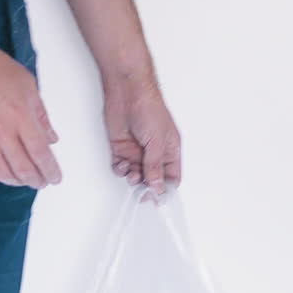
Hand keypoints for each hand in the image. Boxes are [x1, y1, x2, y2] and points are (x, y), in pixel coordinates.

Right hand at [0, 36, 61, 188]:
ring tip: (25, 181)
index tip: (56, 177)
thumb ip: (41, 115)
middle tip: (43, 182)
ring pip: (2, 172)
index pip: (40, 153)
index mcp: (21, 117)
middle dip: (36, 179)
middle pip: (23, 168)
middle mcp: (2, 132)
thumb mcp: (27, 85)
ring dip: (16, 181)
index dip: (50, 170)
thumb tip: (51, 137)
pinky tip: (1, 175)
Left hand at [103, 76, 181, 197]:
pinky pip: (121, 167)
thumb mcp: (157, 141)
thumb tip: (156, 187)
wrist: (127, 93)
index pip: (172, 177)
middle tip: (141, 192)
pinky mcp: (122, 148)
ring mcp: (137, 151)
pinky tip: (122, 164)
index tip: (157, 199)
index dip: (165, 190)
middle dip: (146, 187)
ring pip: (136, 175)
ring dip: (132, 179)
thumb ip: (155, 166)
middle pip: (152, 179)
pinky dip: (120, 170)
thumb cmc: (149, 109)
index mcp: (170, 150)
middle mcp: (154, 152)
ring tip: (131, 173)